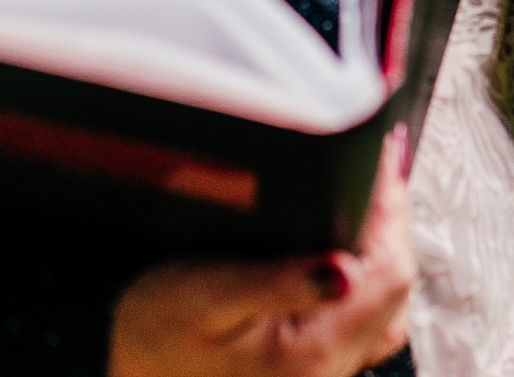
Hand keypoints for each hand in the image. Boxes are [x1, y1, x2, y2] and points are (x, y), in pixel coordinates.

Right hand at [109, 136, 413, 376]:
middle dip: (388, 218)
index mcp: (316, 352)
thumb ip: (278, 283)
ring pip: (382, 292)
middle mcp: (331, 365)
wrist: (120, 366)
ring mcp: (328, 364)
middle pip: (393, 279)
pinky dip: (364, 266)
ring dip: (379, 240)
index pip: (390, 271)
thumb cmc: (154, 338)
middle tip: (376, 163)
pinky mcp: (317, 356)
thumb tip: (343, 272)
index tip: (382, 158)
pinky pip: (363, 307)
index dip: (391, 209)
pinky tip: (347, 238)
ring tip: (364, 191)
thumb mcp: (204, 298)